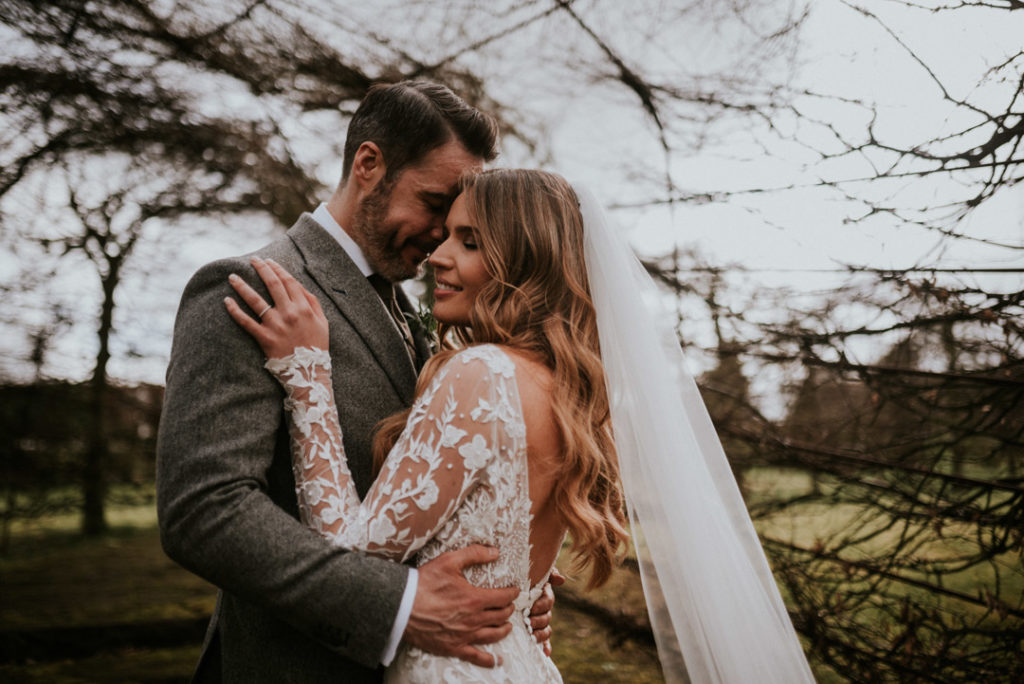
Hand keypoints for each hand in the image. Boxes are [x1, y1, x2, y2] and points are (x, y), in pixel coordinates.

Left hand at [224, 257, 328, 358]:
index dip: (278, 269)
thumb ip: (313, 303)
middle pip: (272, 285)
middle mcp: (289, 313)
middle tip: (252, 260)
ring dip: (242, 286)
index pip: (289, 281)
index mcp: (304, 308)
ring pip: (256, 300)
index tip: (269, 261)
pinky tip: (227, 301)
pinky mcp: (264, 338)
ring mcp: (276, 326)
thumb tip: (299, 286)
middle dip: (261, 269)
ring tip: (232, 276)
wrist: (309, 373)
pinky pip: (246, 322)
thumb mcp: (323, 322)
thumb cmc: (316, 346)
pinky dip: (235, 311)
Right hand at [404, 545, 518, 667]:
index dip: (512, 593)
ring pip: (493, 635)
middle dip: (508, 609)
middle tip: (509, 605)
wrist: (401, 606)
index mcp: (475, 599)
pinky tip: (496, 660)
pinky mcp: (453, 648)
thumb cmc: (424, 583)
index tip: (514, 591)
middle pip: (500, 616)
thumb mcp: (449, 561)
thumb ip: (474, 554)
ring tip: (507, 626)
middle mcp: (474, 620)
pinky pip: (475, 656)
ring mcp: (464, 636)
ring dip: (504, 630)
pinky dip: (489, 660)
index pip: (503, 597)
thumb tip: (495, 551)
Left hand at [530, 568, 564, 656]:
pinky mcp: (535, 630)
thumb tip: (561, 580)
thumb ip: (548, 573)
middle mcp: (543, 608)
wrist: (508, 584)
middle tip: (528, 621)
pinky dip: (546, 647)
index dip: (542, 605)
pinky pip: (544, 640)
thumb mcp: (533, 571)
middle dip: (539, 620)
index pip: (548, 601)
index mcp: (543, 594)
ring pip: (546, 629)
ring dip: (540, 633)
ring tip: (531, 634)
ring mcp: (539, 620)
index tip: (532, 607)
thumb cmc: (522, 575)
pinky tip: (546, 653)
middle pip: (547, 617)